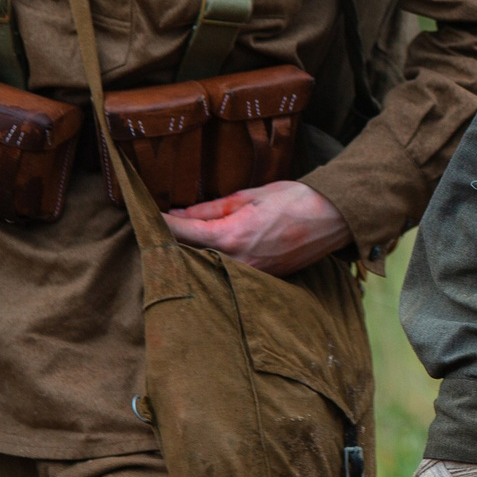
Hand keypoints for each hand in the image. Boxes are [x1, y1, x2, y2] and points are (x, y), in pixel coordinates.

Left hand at [163, 180, 351, 275]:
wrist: (334, 219)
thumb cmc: (294, 200)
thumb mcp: (249, 195)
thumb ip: (211, 209)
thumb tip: (178, 214)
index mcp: (230, 236)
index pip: (180, 232)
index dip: (157, 223)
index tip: (142, 215)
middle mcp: (236, 262)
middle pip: (187, 258)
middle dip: (169, 246)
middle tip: (153, 232)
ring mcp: (249, 276)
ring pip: (206, 269)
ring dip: (189, 258)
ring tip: (175, 246)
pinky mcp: (262, 281)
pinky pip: (227, 274)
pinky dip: (213, 265)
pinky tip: (207, 257)